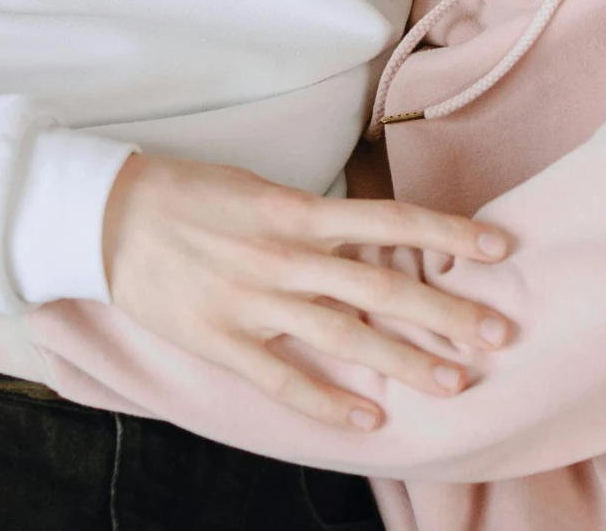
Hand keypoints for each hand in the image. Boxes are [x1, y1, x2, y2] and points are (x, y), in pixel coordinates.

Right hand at [99, 152, 512, 429]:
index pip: (391, 220)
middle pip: (383, 286)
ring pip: (346, 335)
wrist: (105, 216)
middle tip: (500, 333)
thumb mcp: (258, 189)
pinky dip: (330, 401)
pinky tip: (370, 417)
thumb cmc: (186, 194)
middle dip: (446, 312)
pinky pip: (285, 379)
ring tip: (455, 382)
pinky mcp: (224, 340)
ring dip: (405, 360)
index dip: (449, 233)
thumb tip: (365, 235)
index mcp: (297, 211)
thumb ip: (312, 217)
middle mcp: (286, 256)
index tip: (500, 248)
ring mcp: (256, 301)